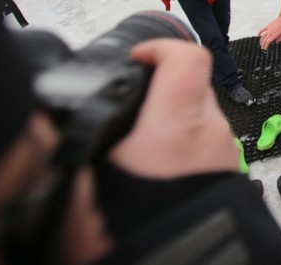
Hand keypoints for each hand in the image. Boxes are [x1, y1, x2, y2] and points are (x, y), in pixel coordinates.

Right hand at [60, 39, 239, 263]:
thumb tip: (51, 127)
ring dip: (173, 126)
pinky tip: (156, 175)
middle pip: (193, 86)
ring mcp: (223, 156)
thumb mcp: (85, 182)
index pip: (186, 57)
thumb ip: (79, 143)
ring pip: (201, 120)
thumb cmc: (137, 231)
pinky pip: (206, 149)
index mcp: (176, 125)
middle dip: (161, 92)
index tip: (139, 57)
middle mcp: (209, 135)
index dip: (160, 49)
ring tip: (138, 151)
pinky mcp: (229, 177)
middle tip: (131, 111)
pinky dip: (183, 152)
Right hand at [258, 17, 280, 49]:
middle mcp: (270, 33)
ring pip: (262, 36)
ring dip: (261, 40)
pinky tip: (258, 35)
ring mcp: (268, 29)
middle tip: (262, 48)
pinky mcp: (268, 26)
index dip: (266, 46)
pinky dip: (259, 32)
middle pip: (264, 40)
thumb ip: (280, 38)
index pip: (268, 42)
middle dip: (263, 45)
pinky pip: (262, 30)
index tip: (265, 49)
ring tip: (261, 44)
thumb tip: (276, 42)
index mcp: (275, 35)